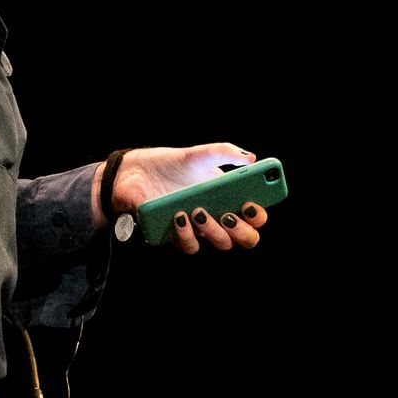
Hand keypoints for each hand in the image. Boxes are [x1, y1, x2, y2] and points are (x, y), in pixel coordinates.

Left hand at [110, 142, 267, 257]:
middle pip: (246, 238)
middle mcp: (220, 217)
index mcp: (231, 198)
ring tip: (198, 210)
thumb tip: (249, 156)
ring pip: (222, 244)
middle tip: (229, 214)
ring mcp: (201, 229)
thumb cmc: (172, 164)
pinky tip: (179, 216)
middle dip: (242, 230)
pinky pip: (191, 246)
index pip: (255, 216)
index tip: (250, 205)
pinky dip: (188, 234)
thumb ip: (224, 152)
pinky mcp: (179, 236)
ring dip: (214, 231)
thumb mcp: (199, 154)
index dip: (259, 216)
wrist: (137, 172)